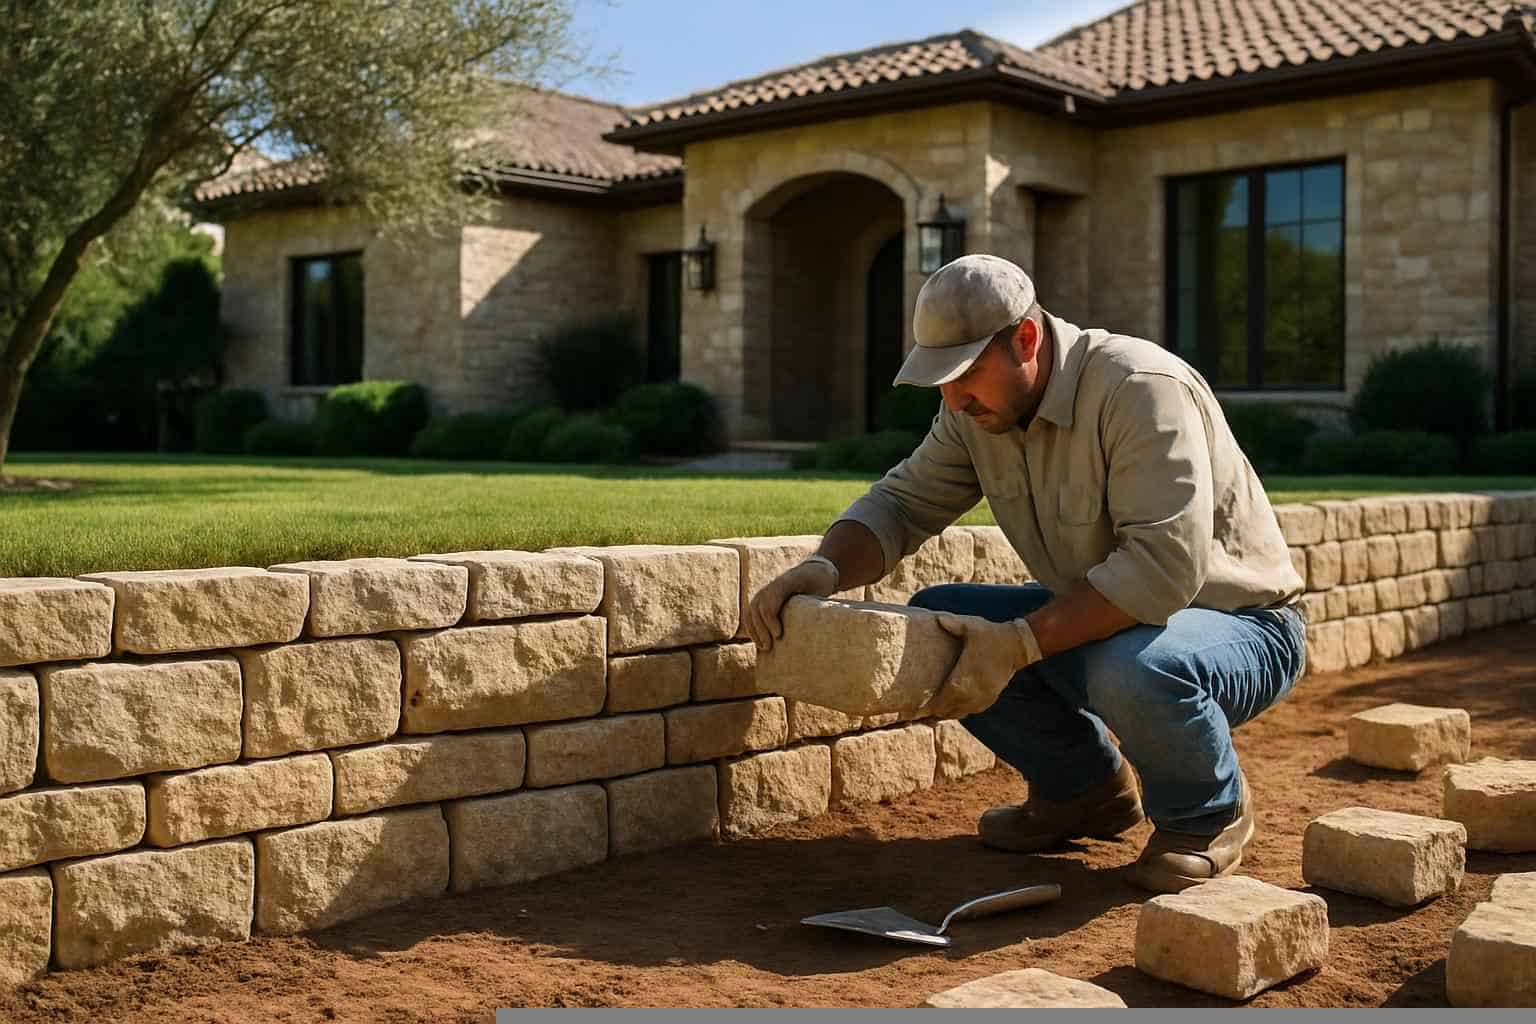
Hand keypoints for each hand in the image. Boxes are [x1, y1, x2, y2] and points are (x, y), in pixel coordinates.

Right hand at [748, 558, 839, 650]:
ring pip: (751, 611)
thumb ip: (814, 602)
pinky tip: (758, 641)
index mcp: (785, 581)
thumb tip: (811, 628)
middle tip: (769, 647)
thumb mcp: (821, 587)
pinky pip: (751, 613)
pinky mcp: (762, 599)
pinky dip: (752, 627)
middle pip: (757, 608)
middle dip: (761, 629)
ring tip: (763, 648)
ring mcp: (764, 591)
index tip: (778, 635)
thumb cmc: (820, 581)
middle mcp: (771, 585)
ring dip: (754, 630)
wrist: (814, 570)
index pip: (770, 601)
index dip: (770, 619)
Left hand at [923, 613, 1043, 718]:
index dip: (930, 705)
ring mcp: (982, 696)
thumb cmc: (991, 635)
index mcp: (964, 677)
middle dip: (936, 711)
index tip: (918, 707)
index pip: (943, 698)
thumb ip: (953, 624)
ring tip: (934, 713)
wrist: (1017, 646)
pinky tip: (953, 709)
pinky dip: (960, 712)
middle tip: (921, 711)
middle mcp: (972, 691)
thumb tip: (938, 619)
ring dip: (947, 713)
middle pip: (949, 709)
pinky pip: (971, 711)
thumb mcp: (972, 626)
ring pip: (960, 713)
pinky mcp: (990, 697)